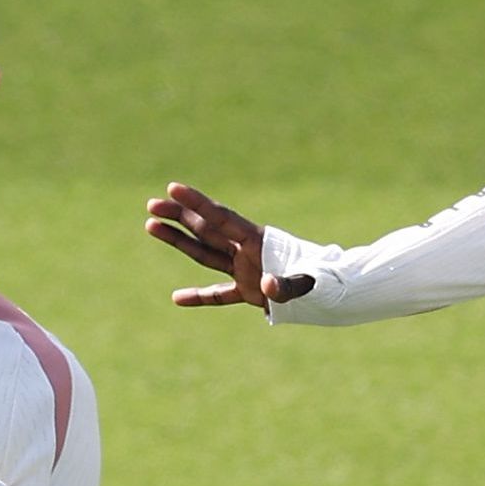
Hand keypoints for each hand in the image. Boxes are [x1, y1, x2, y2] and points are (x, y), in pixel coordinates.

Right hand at [145, 183, 307, 308]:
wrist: (332, 294)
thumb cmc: (321, 284)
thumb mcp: (306, 283)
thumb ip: (286, 285)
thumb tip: (267, 286)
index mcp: (257, 241)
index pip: (220, 218)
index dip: (196, 203)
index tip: (173, 188)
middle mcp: (246, 250)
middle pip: (205, 229)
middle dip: (179, 216)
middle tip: (152, 204)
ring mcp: (245, 269)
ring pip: (204, 253)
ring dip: (179, 241)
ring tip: (152, 226)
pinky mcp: (248, 291)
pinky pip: (218, 293)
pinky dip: (200, 296)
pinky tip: (177, 297)